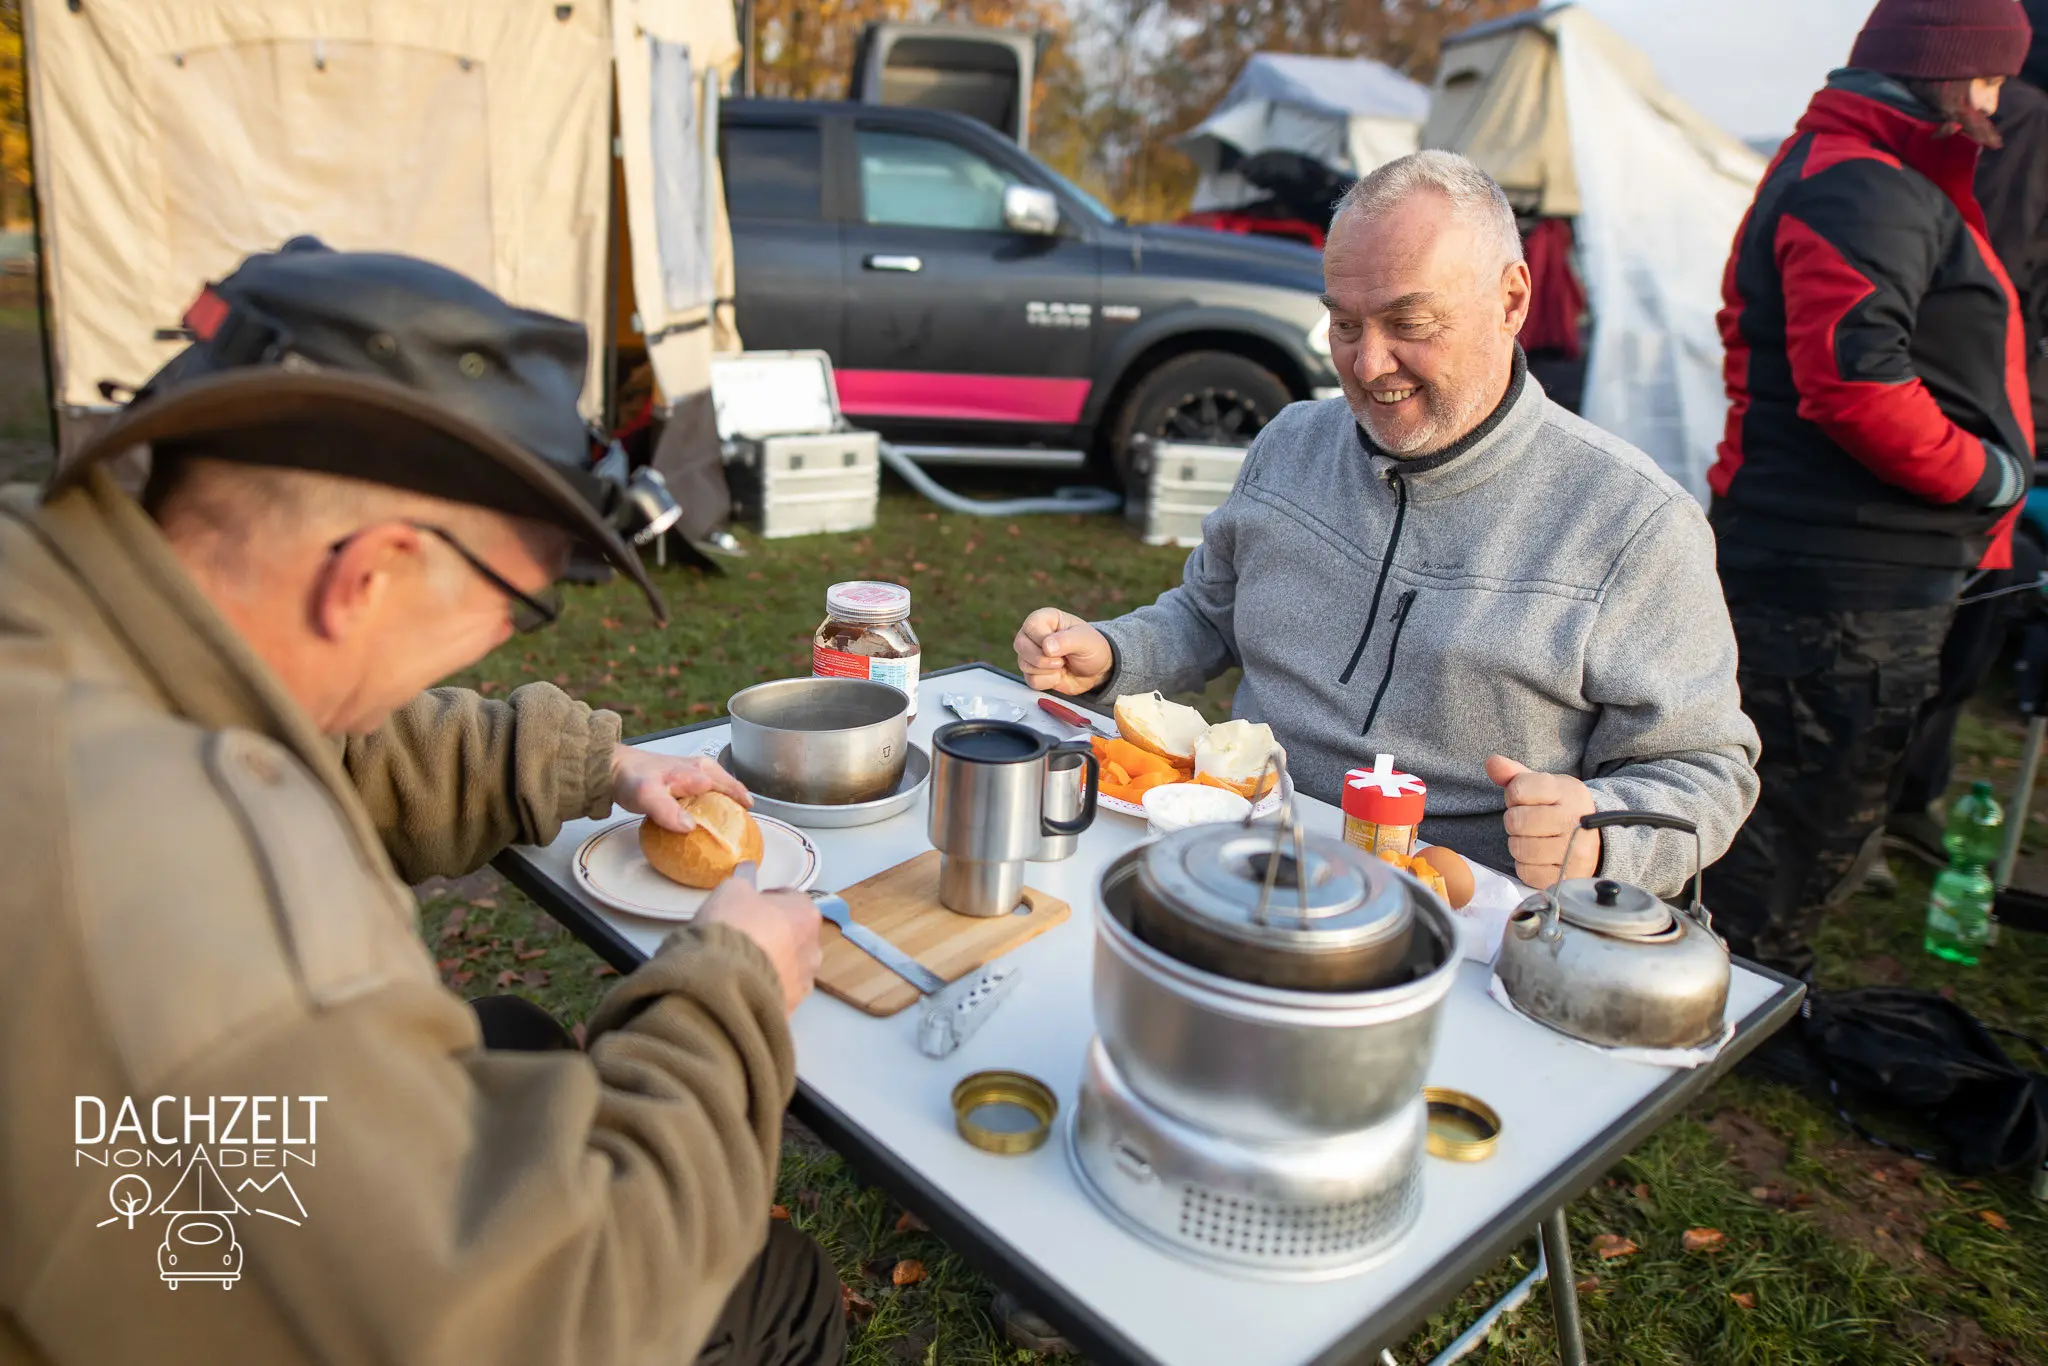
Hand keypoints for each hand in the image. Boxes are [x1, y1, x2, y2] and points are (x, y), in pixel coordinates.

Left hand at [611, 747, 751, 833]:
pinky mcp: (684, 779)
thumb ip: (668, 811)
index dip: (742, 806)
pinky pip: (708, 790)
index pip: (731, 789)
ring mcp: (693, 772)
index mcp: (698, 772)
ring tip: (733, 821)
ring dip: (729, 801)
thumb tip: (690, 826)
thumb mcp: (647, 796)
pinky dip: (715, 802)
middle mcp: (700, 769)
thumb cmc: (631, 779)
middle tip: (747, 824)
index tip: (748, 825)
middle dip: (741, 802)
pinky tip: (709, 816)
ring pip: (720, 786)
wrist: (611, 768)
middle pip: (730, 786)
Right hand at [697, 863, 822, 1014]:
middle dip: (773, 935)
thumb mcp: (730, 890)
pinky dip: (763, 989)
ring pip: (787, 967)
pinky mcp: (791, 1009)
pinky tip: (741, 987)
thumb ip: (743, 883)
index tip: (747, 906)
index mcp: (807, 914)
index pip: (790, 899)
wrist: (725, 982)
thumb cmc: (733, 926)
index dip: (767, 900)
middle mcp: (814, 948)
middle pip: (792, 935)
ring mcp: (804, 983)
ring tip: (739, 966)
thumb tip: (747, 878)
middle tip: (742, 936)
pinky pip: (775, 993)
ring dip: (770, 964)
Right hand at [1015, 607, 1113, 694]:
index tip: (1062, 647)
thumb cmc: (1092, 648)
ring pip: (1023, 664)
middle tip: (1062, 660)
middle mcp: (1033, 634)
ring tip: (1062, 665)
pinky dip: (1047, 681)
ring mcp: (1031, 654)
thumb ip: (1066, 640)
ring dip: (1047, 670)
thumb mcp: (1085, 640)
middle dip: (1043, 659)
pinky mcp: (1032, 672)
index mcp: (1044, 619)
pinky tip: (1058, 675)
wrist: (1097, 670)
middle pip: (1020, 645)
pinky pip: (1030, 680)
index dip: (1044, 640)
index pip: (1031, 627)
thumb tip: (1046, 647)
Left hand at [1486, 755, 1600, 888]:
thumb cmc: (1560, 808)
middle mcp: (1574, 819)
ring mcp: (1575, 850)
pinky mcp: (1568, 875)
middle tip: (1529, 823)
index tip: (1526, 800)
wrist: (1597, 839)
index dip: (1514, 795)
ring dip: (1519, 844)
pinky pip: (1527, 872)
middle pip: (1515, 821)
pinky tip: (1539, 857)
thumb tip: (1492, 762)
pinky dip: (1526, 866)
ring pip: (1519, 848)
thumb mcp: (1542, 786)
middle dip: (1515, 821)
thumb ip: (1514, 774)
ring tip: (1533, 839)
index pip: (1518, 789)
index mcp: (1568, 791)